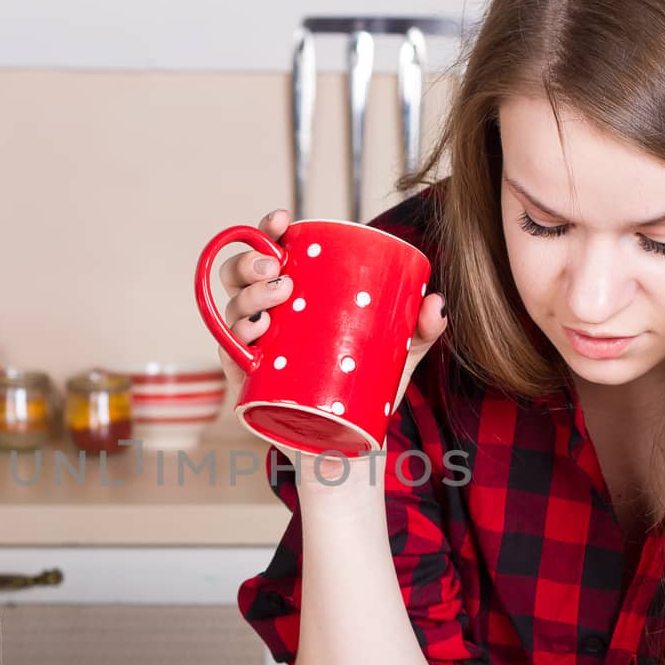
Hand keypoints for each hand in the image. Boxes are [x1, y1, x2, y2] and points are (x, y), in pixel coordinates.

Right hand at [214, 207, 447, 484]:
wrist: (347, 445)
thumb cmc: (362, 387)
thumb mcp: (398, 356)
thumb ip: (420, 331)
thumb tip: (436, 303)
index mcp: (294, 296)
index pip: (271, 252)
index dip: (268, 229)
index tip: (284, 219)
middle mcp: (265, 316)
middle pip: (240, 276)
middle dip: (251, 263)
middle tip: (278, 270)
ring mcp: (252, 348)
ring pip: (232, 311)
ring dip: (247, 298)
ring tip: (274, 302)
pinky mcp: (246, 382)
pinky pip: (228, 354)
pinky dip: (234, 340)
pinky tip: (255, 333)